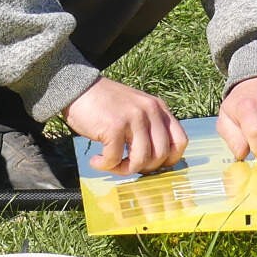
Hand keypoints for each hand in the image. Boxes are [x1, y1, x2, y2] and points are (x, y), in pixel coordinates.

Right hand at [63, 76, 186, 174]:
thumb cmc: (104, 104)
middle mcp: (150, 111)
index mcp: (158, 108)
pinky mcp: (115, 126)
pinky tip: (96, 160)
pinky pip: (115, 159)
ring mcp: (134, 118)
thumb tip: (155, 162)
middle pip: (161, 155)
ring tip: (110, 164)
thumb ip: (148, 128)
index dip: (169, 160)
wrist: (77, 87)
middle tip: (126, 166)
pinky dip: (104, 165)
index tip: (152, 166)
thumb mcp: (135, 109)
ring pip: (141, 160)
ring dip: (124, 169)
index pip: (180, 141)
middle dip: (143, 168)